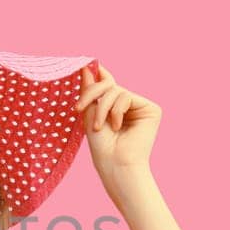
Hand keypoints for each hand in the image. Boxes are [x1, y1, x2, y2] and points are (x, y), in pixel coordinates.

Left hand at [74, 63, 162, 184]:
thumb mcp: (90, 114)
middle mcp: (129, 105)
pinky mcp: (151, 109)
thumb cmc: (102, 146)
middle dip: (92, 93)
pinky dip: (116, 110)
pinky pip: (126, 96)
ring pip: (116, 90)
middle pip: (109, 84)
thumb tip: (87, 66)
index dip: (97, 75)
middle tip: (79, 108)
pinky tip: (117, 126)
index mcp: (115, 107)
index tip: (84, 65)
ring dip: (103, 107)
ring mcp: (141, 106)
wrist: (115, 164)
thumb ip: (90, 90)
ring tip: (100, 126)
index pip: (106, 85)